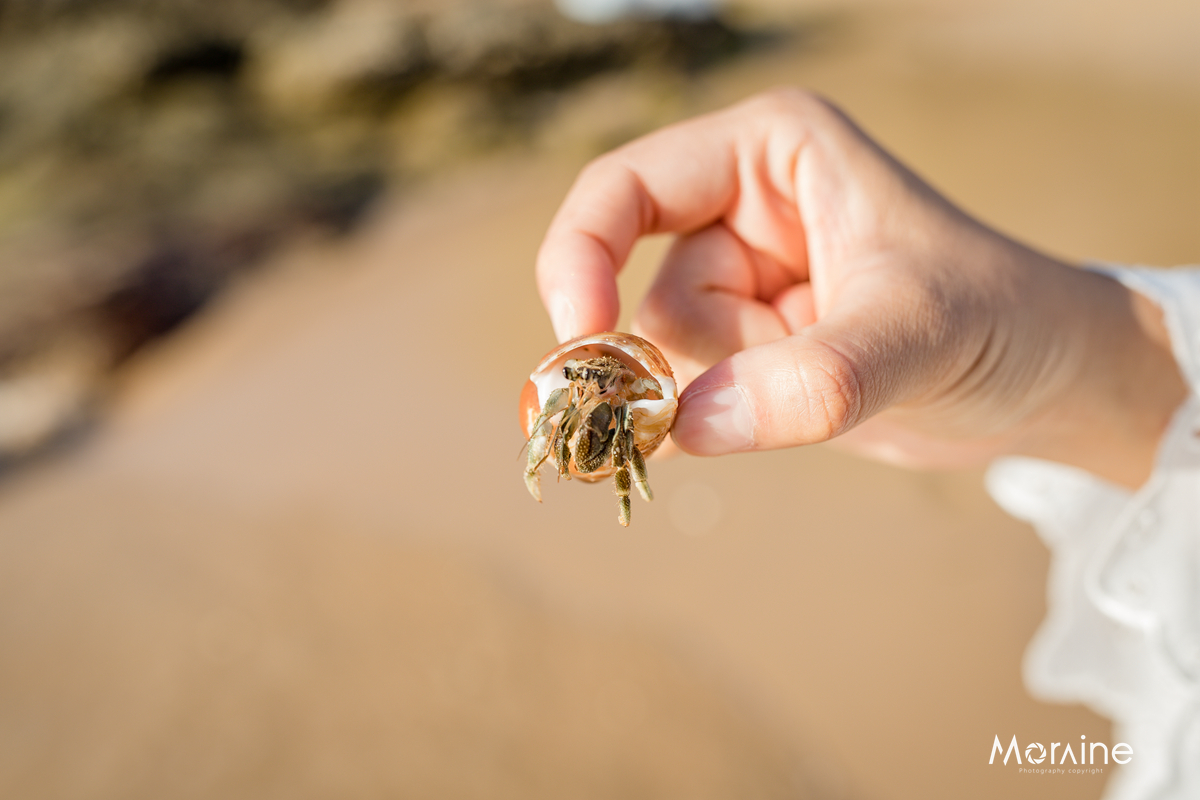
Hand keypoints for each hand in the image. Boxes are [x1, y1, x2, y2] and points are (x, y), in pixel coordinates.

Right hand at [536, 89, 1184, 487]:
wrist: (1045, 382)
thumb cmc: (1000, 321)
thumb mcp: (914, 337)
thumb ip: (808, 382)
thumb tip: (684, 427)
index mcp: (769, 152)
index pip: (627, 186)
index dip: (582, 255)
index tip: (582, 338)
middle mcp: (740, 207)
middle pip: (638, 287)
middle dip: (667, 358)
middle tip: (714, 408)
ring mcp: (742, 281)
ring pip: (663, 354)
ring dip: (719, 393)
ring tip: (826, 389)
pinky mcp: (749, 347)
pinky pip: (686, 391)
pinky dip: (711, 421)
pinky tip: (785, 416)